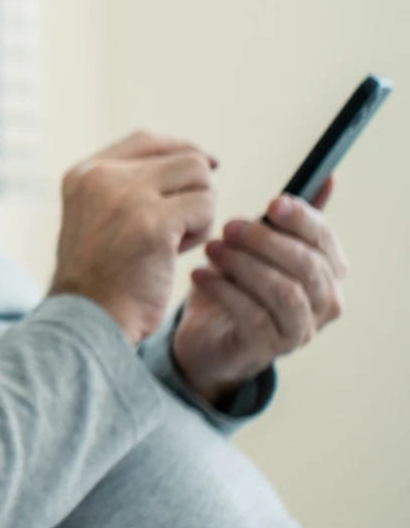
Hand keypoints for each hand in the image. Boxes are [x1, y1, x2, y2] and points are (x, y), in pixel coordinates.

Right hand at [49, 131, 218, 343]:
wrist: (88, 318)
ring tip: (174, 243)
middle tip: (177, 229)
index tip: (208, 166)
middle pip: (181, 158)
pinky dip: (201, 231)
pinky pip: (205, 206)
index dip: (181, 149)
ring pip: (199, 177)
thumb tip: (199, 159)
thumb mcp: (98, 218)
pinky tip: (175, 254)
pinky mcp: (153, 220)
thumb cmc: (100, 277)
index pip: (145, 141)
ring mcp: (126, 195)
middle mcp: (101, 176)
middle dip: (192, 192)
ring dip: (199, 211)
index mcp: (82, 174)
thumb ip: (128, 186)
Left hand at [173, 180, 348, 405]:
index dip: (302, 220)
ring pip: (284, 292)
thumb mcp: (259, 248)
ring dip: (245, 265)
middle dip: (266, 241)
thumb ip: (288, 220)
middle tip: (228, 226)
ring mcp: (299, 330)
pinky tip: (200, 275)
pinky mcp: (266, 349)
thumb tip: (327, 178)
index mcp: (328, 272)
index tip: (272, 203)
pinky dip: (224, 291)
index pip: (325, 241)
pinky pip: (252, 316)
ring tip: (211, 249)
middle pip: (307, 266)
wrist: (205, 337)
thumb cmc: (238, 286)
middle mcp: (324, 303)